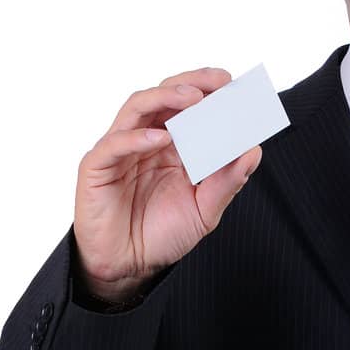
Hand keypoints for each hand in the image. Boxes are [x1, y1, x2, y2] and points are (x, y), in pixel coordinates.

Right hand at [73, 68, 261, 298]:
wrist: (127, 267)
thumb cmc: (160, 234)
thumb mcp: (204, 211)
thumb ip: (227, 182)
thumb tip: (252, 151)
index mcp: (174, 146)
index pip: (191, 108)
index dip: (212, 94)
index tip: (237, 87)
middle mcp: (146, 140)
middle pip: (165, 96)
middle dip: (192, 84)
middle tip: (219, 82)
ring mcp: (121, 149)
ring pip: (138, 107)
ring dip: (166, 98)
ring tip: (193, 100)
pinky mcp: (97, 167)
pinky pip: (114, 144)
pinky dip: (137, 138)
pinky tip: (161, 139)